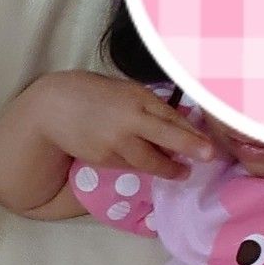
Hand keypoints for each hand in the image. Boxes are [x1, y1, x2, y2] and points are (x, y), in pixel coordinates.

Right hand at [26, 70, 215, 176]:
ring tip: (182, 172)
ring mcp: (116, 142)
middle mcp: (128, 119)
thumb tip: (180, 124)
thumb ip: (149, 106)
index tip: (211, 143)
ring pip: (150, 159)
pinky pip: (131, 165)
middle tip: (209, 157)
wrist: (53, 109)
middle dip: (190, 147)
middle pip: (166, 136)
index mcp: (136, 97)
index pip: (171, 115)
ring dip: (168, 167)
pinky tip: (151, 167)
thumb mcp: (125, 92)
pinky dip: (143, 166)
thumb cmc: (94, 95)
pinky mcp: (104, 159)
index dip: (192, 131)